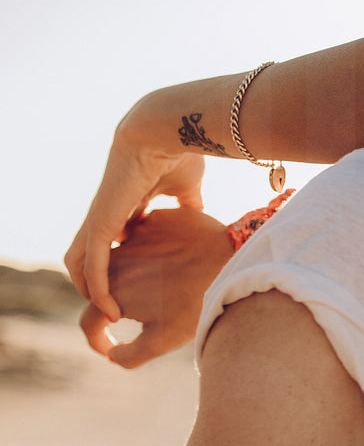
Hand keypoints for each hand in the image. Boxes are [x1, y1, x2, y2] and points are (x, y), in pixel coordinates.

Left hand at [64, 135, 205, 322]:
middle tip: (121, 304)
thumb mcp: (187, 186)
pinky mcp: (101, 225)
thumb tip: (199, 213)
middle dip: (102, 280)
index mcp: (127, 204)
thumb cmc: (178, 153)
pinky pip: (92, 265)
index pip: (115, 240)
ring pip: (81, 263)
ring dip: (92, 289)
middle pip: (90, 254)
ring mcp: (101, 219)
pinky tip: (110, 309)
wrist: (164, 133)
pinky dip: (98, 289)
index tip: (141, 286)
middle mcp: (108, 213)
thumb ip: (189, 203)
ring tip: (110, 312)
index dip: (124, 263)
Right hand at [78, 207, 231, 367]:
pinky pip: (148, 240)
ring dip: (134, 278)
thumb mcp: (162, 340)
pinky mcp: (156, 219)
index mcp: (110, 291)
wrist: (230, 263)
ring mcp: (135, 236)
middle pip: (105, 290)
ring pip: (125, 261)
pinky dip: (156, 253)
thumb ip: (129, 355)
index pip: (89, 321)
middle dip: (117, 307)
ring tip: (163, 291)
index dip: (98, 341)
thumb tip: (111, 356)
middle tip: (142, 317)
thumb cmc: (196, 304)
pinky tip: (178, 264)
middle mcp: (114, 260)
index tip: (112, 349)